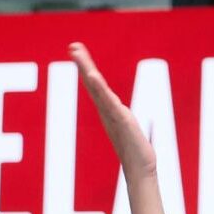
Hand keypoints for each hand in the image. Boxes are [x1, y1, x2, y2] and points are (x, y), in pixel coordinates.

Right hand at [69, 42, 156, 180]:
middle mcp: (107, 110)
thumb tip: (116, 109)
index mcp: (107, 108)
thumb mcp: (125, 127)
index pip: (94, 84)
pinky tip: (93, 77)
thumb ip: (118, 116)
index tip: (75, 48)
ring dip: (88, 72)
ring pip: (98, 90)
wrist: (140, 167)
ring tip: (79, 56)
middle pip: (92, 83)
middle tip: (73, 46)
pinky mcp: (122, 122)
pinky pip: (109, 102)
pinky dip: (100, 89)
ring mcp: (113, 115)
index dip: (85, 66)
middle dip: (83, 64)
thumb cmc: (134, 149)